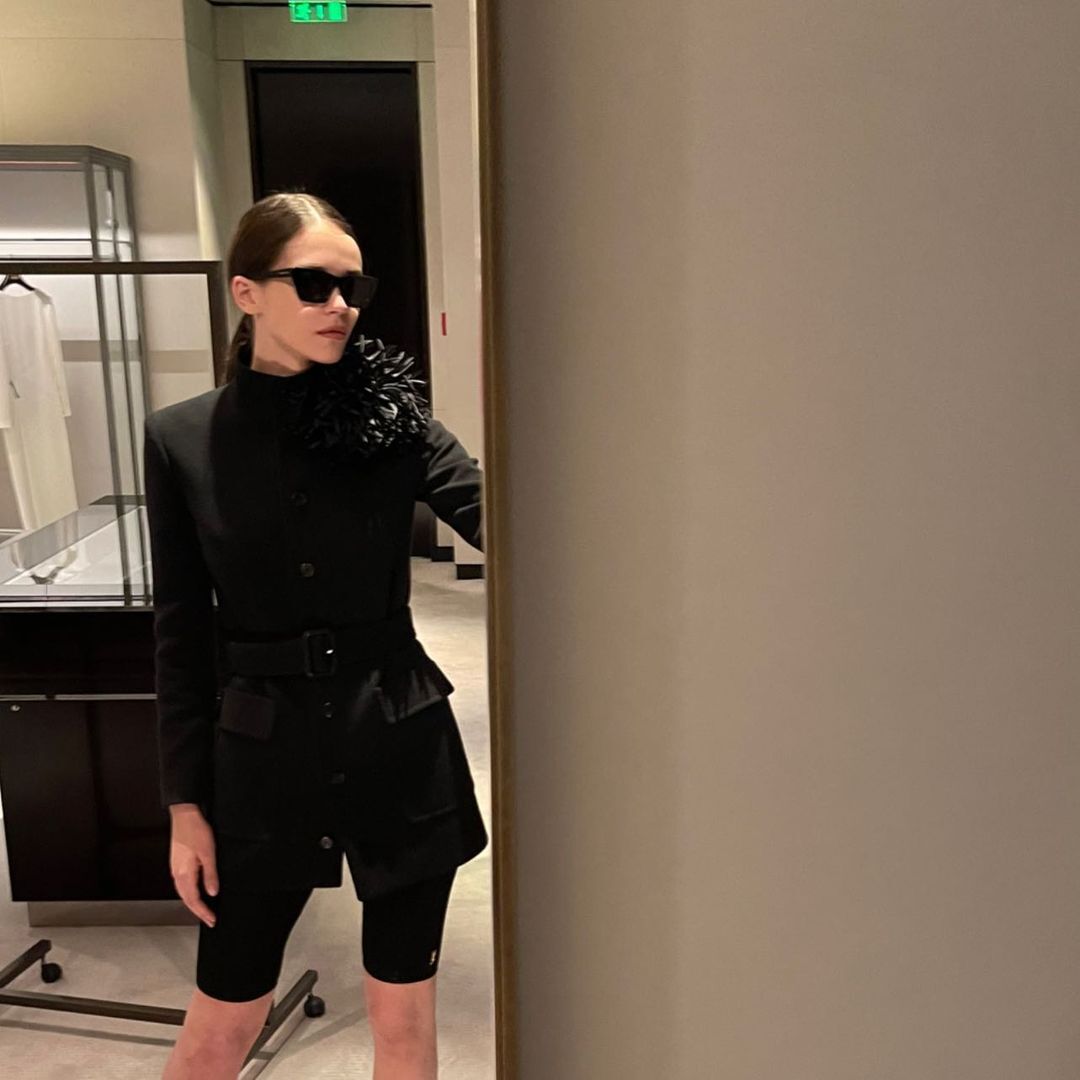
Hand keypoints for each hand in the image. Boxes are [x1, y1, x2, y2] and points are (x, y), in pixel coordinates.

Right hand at [168, 803, 218, 927]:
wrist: (184, 816)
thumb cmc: (196, 831)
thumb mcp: (208, 854)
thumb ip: (210, 875)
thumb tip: (213, 892)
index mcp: (184, 874)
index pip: (194, 900)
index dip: (203, 912)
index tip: (212, 920)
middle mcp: (177, 874)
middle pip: (186, 899)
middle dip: (198, 911)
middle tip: (209, 919)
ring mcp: (175, 868)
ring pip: (183, 893)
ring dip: (193, 903)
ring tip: (204, 910)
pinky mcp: (177, 863)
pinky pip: (181, 885)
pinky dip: (189, 893)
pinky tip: (195, 892)